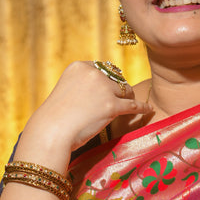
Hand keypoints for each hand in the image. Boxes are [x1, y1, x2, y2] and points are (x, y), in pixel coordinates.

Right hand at [15, 61, 153, 165]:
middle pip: (115, 78)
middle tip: (123, 97)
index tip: (111, 86)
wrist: (51, 132)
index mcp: (79, 66)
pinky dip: (142, 107)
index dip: (108, 79)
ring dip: (129, 97)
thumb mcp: (66, 91)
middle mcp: (93, 74)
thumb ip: (82, 86)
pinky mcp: (111, 106)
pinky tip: (148, 109)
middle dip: (119, 88)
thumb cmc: (55, 118)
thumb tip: (100, 92)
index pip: (101, 69)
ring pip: (125, 91)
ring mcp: (103, 89)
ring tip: (133, 103)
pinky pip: (133, 105)